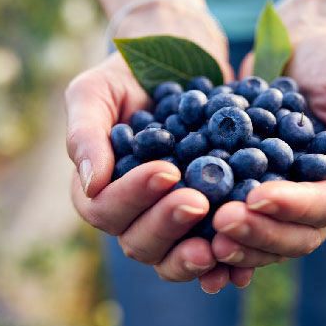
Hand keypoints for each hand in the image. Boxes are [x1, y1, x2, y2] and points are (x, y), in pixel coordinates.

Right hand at [65, 8, 252, 291]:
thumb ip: (84, 133)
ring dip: (194, 255)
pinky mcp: (205, 221)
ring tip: (220, 239)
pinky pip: (210, 253)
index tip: (167, 171)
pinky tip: (241, 259)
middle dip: (168, 224)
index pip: (104, 209)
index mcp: (98, 190)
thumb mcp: (95, 91)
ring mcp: (168, 221)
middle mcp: (131, 214)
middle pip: (138, 242)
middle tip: (198, 201)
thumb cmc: (125, 76)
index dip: (133, 197)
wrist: (178, 62)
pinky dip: (225, 263)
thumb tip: (92, 183)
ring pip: (172, 256)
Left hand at [211, 20, 325, 267]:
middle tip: (221, 222)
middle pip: (296, 235)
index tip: (256, 197)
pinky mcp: (254, 190)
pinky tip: (191, 228)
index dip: (293, 207)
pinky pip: (238, 217)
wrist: (299, 46)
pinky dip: (215, 229)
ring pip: (266, 236)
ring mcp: (287, 198)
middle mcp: (323, 198)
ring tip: (204, 235)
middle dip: (260, 231)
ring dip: (238, 241)